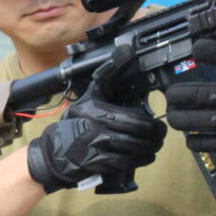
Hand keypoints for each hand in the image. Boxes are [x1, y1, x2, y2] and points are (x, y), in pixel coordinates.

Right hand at [27, 45, 166, 193]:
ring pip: (136, 148)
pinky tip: (147, 157)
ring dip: (151, 148)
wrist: (54, 152)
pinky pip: (127, 161)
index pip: (134, 117)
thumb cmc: (75, 123)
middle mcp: (96, 127)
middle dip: (155, 136)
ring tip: (155, 146)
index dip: (151, 123)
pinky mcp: (98, 162)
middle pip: (138, 133)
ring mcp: (97, 146)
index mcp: (95, 110)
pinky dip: (141, 159)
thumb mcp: (87, 98)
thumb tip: (124, 53)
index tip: (158, 125)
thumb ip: (106, 78)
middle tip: (160, 136)